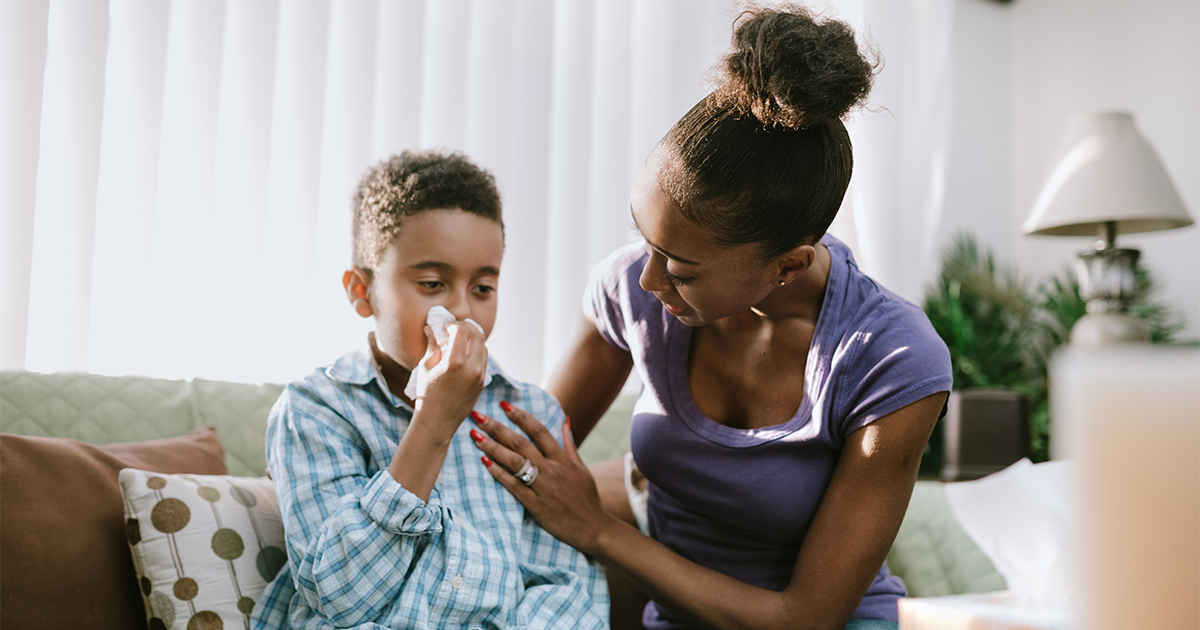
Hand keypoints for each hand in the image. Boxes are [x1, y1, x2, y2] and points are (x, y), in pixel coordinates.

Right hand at [414, 321, 487, 433]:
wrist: (437, 423)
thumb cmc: (426, 395)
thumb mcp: (425, 367)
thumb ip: (432, 345)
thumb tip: (431, 327)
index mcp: (456, 363)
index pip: (462, 331)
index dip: (453, 324)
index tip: (444, 327)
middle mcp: (472, 369)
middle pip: (477, 335)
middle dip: (465, 327)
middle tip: (453, 328)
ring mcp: (480, 377)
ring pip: (483, 346)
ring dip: (472, 339)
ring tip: (457, 341)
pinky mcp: (482, 383)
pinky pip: (483, 360)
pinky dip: (475, 351)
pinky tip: (462, 354)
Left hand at [470, 403, 616, 554]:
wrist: (593, 527)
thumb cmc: (587, 498)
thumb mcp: (581, 468)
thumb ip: (569, 444)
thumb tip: (565, 420)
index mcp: (562, 459)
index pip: (539, 431)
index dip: (520, 416)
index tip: (503, 405)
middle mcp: (552, 469)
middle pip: (521, 443)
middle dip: (497, 427)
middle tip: (477, 415)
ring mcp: (543, 487)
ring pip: (515, 462)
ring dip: (493, 447)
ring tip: (475, 436)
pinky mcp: (536, 505)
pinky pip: (514, 486)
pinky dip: (499, 474)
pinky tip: (484, 462)